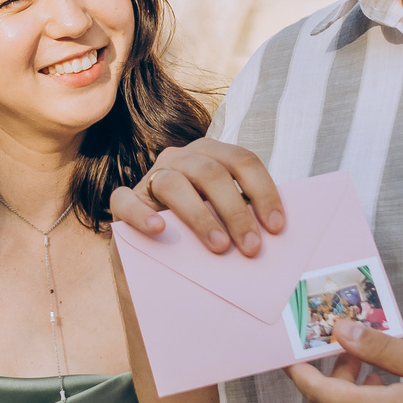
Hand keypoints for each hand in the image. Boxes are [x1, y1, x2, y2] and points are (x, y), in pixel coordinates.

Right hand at [108, 138, 285, 255]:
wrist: (155, 248)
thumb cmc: (199, 231)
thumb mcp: (224, 217)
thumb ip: (242, 216)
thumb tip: (272, 236)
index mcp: (211, 155)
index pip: (243, 161)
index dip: (263, 191)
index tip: (276, 227)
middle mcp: (181, 158)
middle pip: (212, 174)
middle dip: (236, 211)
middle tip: (252, 247)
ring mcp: (151, 176)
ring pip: (174, 184)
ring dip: (200, 217)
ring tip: (219, 247)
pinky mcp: (126, 199)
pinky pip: (126, 200)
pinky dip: (143, 214)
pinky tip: (159, 229)